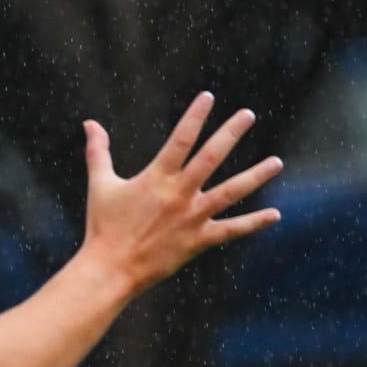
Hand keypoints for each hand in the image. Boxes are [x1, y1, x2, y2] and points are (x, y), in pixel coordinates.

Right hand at [81, 93, 283, 295]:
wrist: (110, 269)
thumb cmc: (102, 226)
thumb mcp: (99, 185)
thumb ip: (98, 152)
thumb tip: (90, 123)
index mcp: (156, 178)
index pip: (180, 140)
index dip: (194, 117)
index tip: (208, 97)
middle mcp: (178, 194)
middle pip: (211, 158)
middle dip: (230, 133)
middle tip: (248, 115)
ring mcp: (191, 217)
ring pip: (230, 192)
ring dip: (255, 176)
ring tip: (277, 162)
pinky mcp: (198, 240)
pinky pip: (231, 230)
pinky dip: (253, 223)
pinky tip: (275, 215)